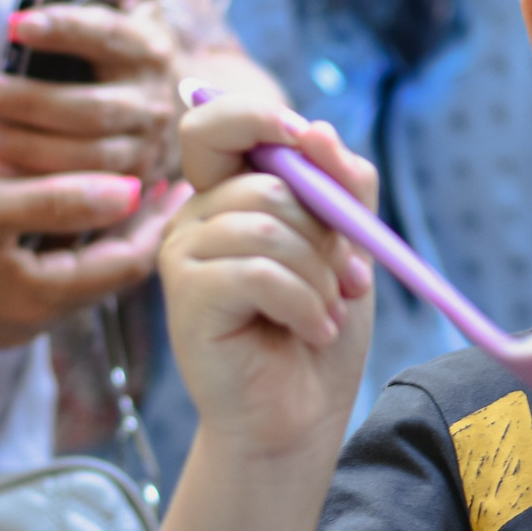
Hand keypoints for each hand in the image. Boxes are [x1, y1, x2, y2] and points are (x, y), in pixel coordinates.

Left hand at [0, 0, 181, 179]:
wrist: (199, 117)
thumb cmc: (144, 45)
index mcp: (151, 46)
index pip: (105, 34)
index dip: (63, 28)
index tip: (14, 22)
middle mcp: (152, 100)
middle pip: (85, 106)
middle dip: (20, 98)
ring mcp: (144, 148)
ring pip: (82, 155)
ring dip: (20, 144)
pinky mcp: (131, 186)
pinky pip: (81, 191)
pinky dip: (37, 181)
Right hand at [0, 174, 182, 348]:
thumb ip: (58, 201)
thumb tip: (129, 192)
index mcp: (34, 302)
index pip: (124, 267)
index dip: (157, 224)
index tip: (179, 183)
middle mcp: (30, 325)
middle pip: (107, 275)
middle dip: (137, 229)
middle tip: (163, 181)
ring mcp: (10, 325)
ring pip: (80, 277)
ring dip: (104, 236)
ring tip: (129, 187)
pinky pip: (49, 279)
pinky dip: (68, 245)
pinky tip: (75, 209)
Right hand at [162, 96, 378, 461]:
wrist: (300, 415)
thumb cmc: (320, 327)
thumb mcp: (349, 245)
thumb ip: (342, 184)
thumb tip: (317, 130)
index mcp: (229, 194)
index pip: (216, 121)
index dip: (258, 115)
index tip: (307, 137)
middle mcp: (195, 216)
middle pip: (268, 182)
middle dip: (329, 232)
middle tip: (348, 280)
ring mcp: (182, 255)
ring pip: (266, 225)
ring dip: (320, 276)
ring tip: (327, 314)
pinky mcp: (185, 296)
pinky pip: (259, 272)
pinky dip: (305, 304)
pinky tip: (312, 330)